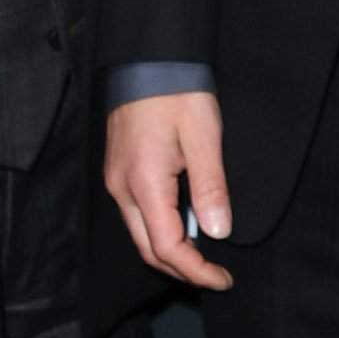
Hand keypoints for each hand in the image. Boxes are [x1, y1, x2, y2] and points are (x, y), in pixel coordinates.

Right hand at [103, 91, 232, 289]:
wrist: (148, 58)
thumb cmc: (177, 92)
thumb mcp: (204, 137)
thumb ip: (210, 188)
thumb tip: (217, 233)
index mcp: (144, 184)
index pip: (167, 248)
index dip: (195, 270)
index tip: (222, 278)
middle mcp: (122, 188)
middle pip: (148, 249)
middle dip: (182, 269)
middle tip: (216, 274)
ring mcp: (116, 180)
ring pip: (140, 234)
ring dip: (170, 250)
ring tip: (205, 253)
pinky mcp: (118, 171)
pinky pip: (136, 214)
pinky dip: (160, 229)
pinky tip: (184, 223)